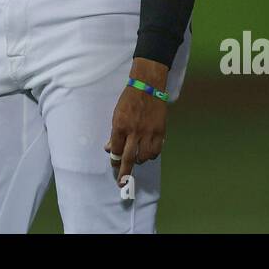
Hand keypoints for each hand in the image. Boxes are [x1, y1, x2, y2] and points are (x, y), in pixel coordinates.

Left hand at [104, 58, 168, 186]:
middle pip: (129, 158)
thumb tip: (109, 148)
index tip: (115, 165)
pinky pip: (156, 150)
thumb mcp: (116, 114)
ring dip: (139, 161)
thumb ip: (114, 133)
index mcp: (120, 126)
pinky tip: (148, 153)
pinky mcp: (160, 131)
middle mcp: (134, 131)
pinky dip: (151, 154)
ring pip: (144, 156)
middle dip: (124, 172)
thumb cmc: (129, 99)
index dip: (115, 160)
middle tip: (122, 182)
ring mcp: (148, 132)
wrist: (147, 86)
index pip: (116, 149)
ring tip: (137, 159)